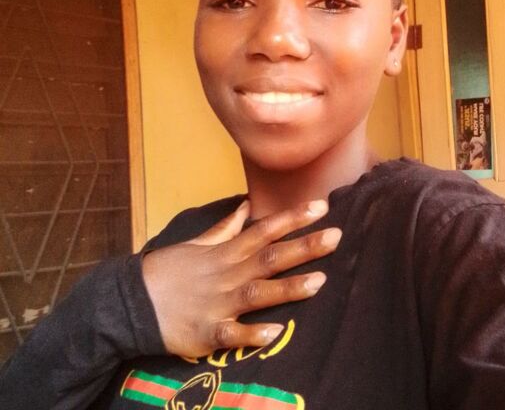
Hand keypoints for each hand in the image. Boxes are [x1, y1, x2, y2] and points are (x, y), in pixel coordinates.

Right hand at [142, 199, 340, 356]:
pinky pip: (234, 334)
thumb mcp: (197, 243)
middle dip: (304, 247)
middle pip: (271, 257)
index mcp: (227, 252)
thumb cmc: (169, 270)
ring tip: (320, 281)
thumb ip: (225, 227)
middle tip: (336, 236)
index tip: (322, 206)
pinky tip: (276, 333)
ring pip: (259, 293)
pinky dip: (253, 334)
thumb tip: (246, 205)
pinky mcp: (209, 333)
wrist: (132, 301)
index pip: (266, 229)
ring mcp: (219, 303)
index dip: (294, 218)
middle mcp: (228, 274)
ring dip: (289, 288)